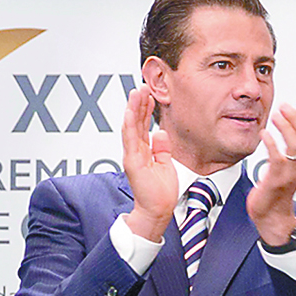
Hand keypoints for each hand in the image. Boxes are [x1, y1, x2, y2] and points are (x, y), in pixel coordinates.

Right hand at [121, 86, 177, 241]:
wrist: (157, 209)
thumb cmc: (160, 192)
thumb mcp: (165, 164)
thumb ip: (161, 148)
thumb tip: (161, 133)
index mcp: (143, 151)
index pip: (142, 126)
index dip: (145, 109)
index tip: (149, 95)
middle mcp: (135, 151)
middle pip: (136, 122)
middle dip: (139, 103)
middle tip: (143, 86)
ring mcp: (133, 155)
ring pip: (131, 126)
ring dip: (134, 108)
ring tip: (137, 92)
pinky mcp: (132, 161)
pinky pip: (131, 139)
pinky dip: (131, 124)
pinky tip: (132, 111)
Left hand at [246, 102, 295, 244]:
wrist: (272, 217)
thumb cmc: (276, 191)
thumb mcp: (288, 167)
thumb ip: (290, 151)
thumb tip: (288, 129)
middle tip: (285, 106)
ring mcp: (290, 174)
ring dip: (286, 127)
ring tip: (274, 116)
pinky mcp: (276, 180)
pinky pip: (278, 159)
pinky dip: (271, 143)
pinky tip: (263, 134)